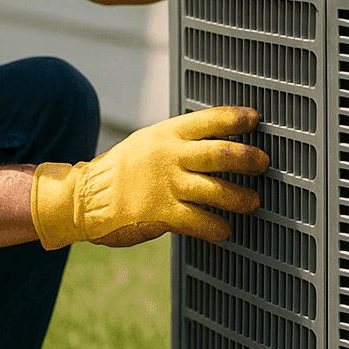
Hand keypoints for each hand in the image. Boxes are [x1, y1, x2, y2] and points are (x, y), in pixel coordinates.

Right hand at [30, 106, 269, 248]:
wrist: (85, 197)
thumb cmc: (124, 170)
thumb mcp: (150, 142)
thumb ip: (180, 141)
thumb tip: (218, 139)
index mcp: (168, 133)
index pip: (209, 120)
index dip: (235, 118)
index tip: (255, 119)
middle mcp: (170, 156)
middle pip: (219, 154)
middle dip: (247, 158)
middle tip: (263, 163)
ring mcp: (167, 185)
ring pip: (216, 190)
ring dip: (241, 197)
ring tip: (253, 202)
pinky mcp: (162, 214)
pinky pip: (200, 222)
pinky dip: (217, 227)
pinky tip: (225, 229)